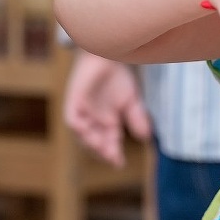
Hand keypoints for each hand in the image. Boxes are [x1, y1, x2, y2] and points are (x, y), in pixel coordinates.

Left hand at [63, 50, 151, 166]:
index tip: (120, 164)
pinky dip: (80, 128)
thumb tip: (146, 138)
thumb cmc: (117, 76)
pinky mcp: (74, 103)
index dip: (113, 154)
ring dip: (91, 143)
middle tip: (112, 157)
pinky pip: (73, 121)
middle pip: (96, 143)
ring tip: (102, 149)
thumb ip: (137, 119)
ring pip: (83, 136)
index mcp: (107, 123)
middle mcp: (93, 121)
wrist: (106, 55)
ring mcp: (82, 113)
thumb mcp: (131, 102)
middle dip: (103, 151)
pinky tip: (88, 130)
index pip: (109, 143)